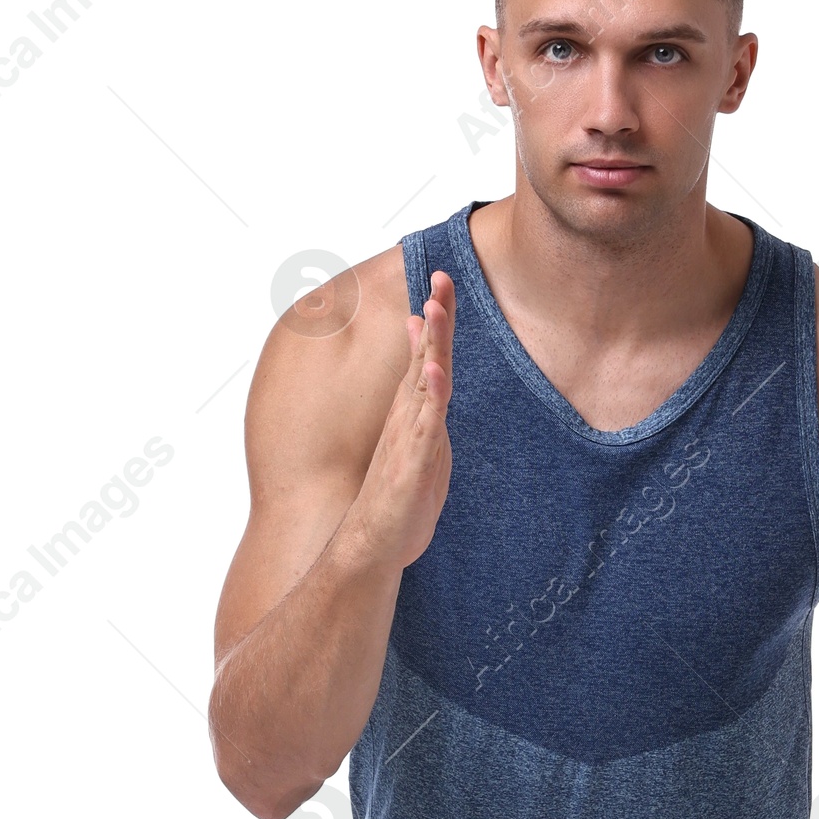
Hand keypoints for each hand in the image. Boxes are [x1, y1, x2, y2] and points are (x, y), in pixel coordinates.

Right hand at [352, 269, 454, 569]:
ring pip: (424, 382)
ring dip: (431, 345)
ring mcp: (410, 436)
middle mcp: (409, 416)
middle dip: (436, 316)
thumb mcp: (420, 442)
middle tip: (441, 275)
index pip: (429, 356)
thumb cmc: (399, 496)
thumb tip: (430, 369)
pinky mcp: (413, 462)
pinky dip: (432, 398)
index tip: (442, 283)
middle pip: (427, 356)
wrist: (375, 542)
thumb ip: (425, 404)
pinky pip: (426, 426)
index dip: (438, 321)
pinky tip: (437, 373)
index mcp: (414, 410)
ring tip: (434, 308)